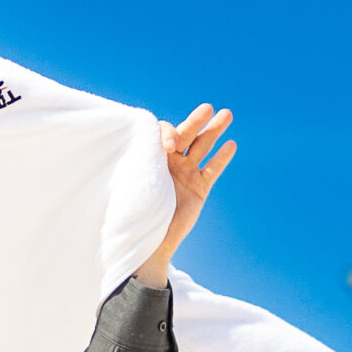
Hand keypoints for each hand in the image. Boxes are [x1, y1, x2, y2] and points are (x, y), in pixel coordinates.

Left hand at [133, 103, 236, 288]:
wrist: (148, 243)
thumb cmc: (132, 217)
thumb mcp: (130, 190)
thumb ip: (135, 170)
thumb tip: (120, 155)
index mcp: (149, 158)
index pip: (161, 134)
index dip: (167, 135)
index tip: (169, 148)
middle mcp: (168, 162)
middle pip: (185, 134)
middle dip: (195, 121)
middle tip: (207, 108)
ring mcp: (186, 174)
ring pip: (202, 147)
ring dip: (214, 130)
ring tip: (226, 114)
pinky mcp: (199, 187)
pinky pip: (213, 169)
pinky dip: (222, 158)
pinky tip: (231, 145)